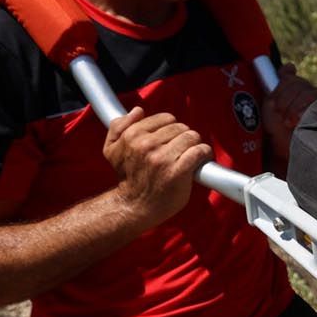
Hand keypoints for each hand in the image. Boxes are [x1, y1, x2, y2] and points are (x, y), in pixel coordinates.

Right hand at [102, 107, 211, 225]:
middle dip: (183, 138)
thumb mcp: (111, 150)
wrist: (134, 206)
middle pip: (181, 127)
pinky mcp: (178, 171)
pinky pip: (200, 151)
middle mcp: (147, 145)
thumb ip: (119, 126)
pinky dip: (204, 154)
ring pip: (192, 137)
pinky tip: (201, 161)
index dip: (172, 129)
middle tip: (180, 151)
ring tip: (190, 156)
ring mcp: (162, 158)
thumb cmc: (127, 178)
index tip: (172, 140)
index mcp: (132, 135)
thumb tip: (138, 110)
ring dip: (195, 146)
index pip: (166, 118)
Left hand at [263, 63, 316, 161]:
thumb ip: (277, 84)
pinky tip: (298, 120)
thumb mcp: (271, 103)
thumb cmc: (275, 128)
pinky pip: (316, 99)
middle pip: (298, 82)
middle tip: (279, 114)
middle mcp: (306, 91)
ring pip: (308, 90)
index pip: (289, 76)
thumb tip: (291, 66)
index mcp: (292, 88)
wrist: (283, 149)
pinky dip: (302, 109)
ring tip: (287, 121)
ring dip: (293, 106)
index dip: (280, 88)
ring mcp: (316, 101)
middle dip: (285, 99)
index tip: (274, 102)